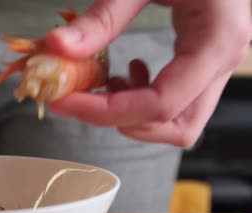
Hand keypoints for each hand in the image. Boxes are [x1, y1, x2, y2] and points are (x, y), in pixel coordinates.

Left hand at [44, 0, 251, 146]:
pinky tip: (125, 73)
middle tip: (77, 100)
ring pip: (178, 123)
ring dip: (133, 115)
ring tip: (105, 83)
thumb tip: (57, 47)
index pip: (161, 104)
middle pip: (175, 127)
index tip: (64, 101)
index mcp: (216, 41)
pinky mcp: (205, 63)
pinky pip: (178, 103)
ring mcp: (217, 65)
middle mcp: (223, 61)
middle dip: (120, 120)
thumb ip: (102, 17)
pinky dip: (143, 101)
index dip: (107, 111)